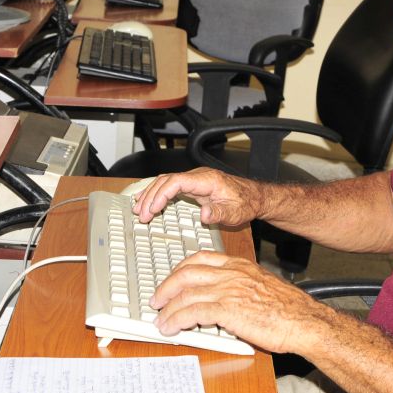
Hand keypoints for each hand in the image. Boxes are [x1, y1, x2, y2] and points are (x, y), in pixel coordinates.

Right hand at [131, 168, 262, 225]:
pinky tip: (147, 201)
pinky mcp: (192, 185)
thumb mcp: (235, 213)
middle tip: (141, 215)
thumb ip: (219, 213)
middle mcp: (198, 177)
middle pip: (166, 180)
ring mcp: (194, 180)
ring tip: (138, 210)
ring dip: (150, 194)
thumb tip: (204, 215)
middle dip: (151, 197)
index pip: (177, 181)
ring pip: (165, 181)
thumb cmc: (245, 203)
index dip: (162, 194)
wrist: (253, 197)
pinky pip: (170, 186)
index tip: (153, 209)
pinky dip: (156, 193)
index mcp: (207, 180)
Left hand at [148, 251, 324, 353]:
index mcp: (240, 265)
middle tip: (158, 299)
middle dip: (167, 286)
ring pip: (185, 294)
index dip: (181, 269)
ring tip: (160, 319)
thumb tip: (224, 300)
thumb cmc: (290, 309)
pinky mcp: (227, 310)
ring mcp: (228, 290)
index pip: (201, 258)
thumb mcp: (263, 287)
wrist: (305, 320)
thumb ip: (241, 287)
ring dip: (167, 308)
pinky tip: (170, 328)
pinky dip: (175, 320)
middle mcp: (231, 274)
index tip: (173, 278)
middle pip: (186, 273)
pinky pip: (191, 313)